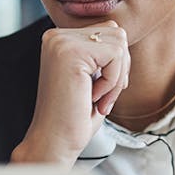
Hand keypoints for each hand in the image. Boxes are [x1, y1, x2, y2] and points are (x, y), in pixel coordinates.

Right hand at [11, 21, 129, 166]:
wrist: (54, 142)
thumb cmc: (73, 116)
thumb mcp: (91, 75)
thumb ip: (101, 51)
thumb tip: (120, 32)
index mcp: (59, 39)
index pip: (108, 32)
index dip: (115, 63)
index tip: (102, 90)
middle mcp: (56, 35)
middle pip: (116, 33)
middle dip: (120, 68)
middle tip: (103, 96)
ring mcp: (61, 41)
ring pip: (119, 42)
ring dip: (117, 76)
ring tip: (98, 98)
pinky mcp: (71, 51)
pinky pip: (115, 55)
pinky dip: (113, 81)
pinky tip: (93, 97)